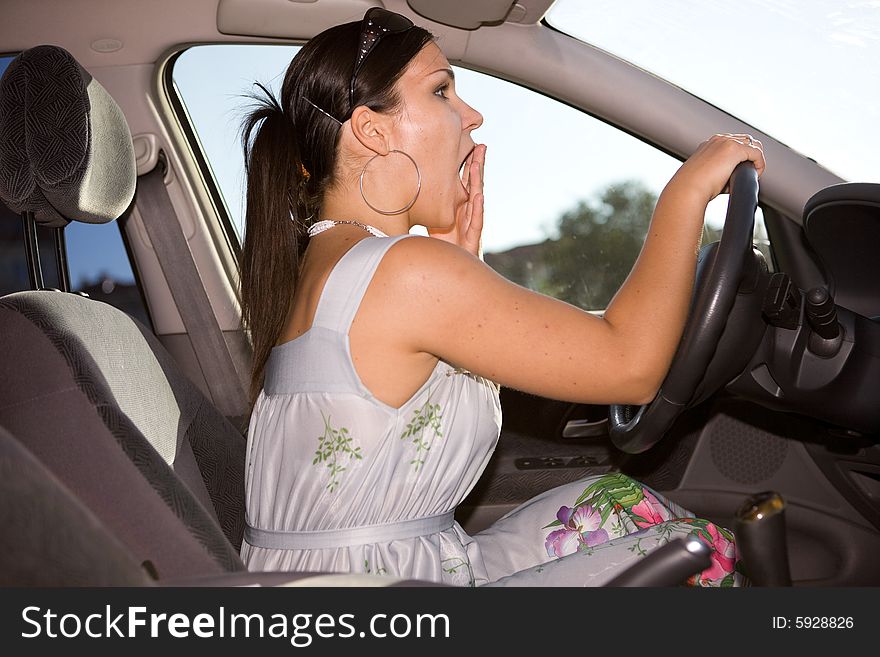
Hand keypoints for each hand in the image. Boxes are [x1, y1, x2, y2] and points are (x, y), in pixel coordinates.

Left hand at [428, 143, 485, 257]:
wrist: (449, 266)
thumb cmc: (442, 243)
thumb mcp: (432, 218)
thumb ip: (427, 204)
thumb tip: (408, 188)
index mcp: (459, 205)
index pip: (464, 180)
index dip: (467, 164)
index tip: (468, 144)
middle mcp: (468, 210)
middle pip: (474, 183)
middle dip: (478, 165)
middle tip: (481, 145)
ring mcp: (472, 221)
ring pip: (477, 197)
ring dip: (478, 180)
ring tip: (479, 163)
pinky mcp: (473, 236)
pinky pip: (477, 219)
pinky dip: (478, 207)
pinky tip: (478, 195)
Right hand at [671, 134, 765, 203]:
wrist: (687, 189)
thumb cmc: (693, 187)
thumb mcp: (705, 175)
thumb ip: (719, 171)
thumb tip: (732, 180)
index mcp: (709, 144)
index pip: (734, 142)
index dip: (742, 155)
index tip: (741, 170)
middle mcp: (718, 140)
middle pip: (746, 140)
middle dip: (750, 155)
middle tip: (749, 172)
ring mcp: (726, 142)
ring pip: (754, 145)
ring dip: (755, 159)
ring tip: (752, 174)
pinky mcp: (735, 149)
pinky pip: (757, 153)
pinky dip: (760, 164)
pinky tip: (755, 175)